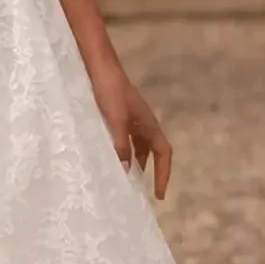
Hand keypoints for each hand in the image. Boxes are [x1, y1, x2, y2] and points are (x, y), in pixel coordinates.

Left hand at [88, 58, 172, 199]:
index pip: (164, 154)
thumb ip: (122, 145)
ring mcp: (132, 119)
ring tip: (126, 181)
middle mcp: (144, 123)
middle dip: (151, 172)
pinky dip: (123, 152)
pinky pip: (126, 140)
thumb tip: (127, 171)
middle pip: (153, 152)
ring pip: (139, 147)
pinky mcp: (119, 116)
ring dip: (135, 163)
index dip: (164, 174)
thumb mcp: (116, 121)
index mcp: (150, 125)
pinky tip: (111, 158)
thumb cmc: (110, 92)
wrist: (100, 68)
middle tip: (144, 193)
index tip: (159, 195)